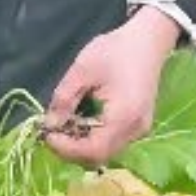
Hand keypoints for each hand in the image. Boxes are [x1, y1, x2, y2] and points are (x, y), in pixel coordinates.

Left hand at [41, 9, 180, 166]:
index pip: (92, 150)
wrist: (148, 39)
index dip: (66, 149)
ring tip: (65, 126)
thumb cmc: (116, 50)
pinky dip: (94, 139)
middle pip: (99, 157)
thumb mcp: (82, 70)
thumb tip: (49, 124)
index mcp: (124, 117)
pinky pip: (113, 142)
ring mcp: (140, 130)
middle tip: (52, 132)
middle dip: (71, 150)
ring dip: (82, 145)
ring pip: (106, 152)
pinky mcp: (139, 126)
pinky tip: (82, 122)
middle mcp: (135, 130)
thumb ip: (63, 99)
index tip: (47, 134)